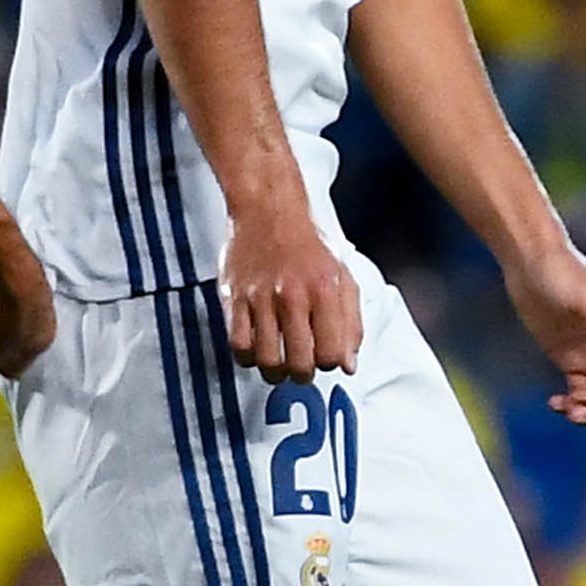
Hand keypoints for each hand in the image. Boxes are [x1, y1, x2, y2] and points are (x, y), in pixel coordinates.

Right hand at [220, 198, 360, 381]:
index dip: (332, 364)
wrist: (269, 210)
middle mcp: (292, 296)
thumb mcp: (342, 276)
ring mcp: (260, 298)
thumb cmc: (307, 244)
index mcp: (324, 291)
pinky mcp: (234, 298)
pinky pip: (238, 344)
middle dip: (304, 375)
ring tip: (279, 366)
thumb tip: (349, 364)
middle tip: (302, 369)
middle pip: (299, 362)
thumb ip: (351, 322)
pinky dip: (248, 358)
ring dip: (276, 373)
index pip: (332, 353)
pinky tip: (257, 351)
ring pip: (267, 360)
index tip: (327, 360)